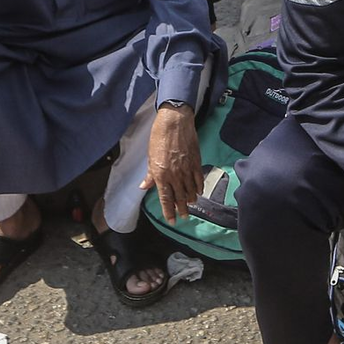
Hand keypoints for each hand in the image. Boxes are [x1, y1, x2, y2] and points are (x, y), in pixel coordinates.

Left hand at [140, 105, 203, 222]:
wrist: (175, 123)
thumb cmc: (159, 137)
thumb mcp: (150, 157)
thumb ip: (149, 174)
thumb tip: (144, 186)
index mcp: (160, 174)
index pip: (165, 198)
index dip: (169, 211)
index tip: (171, 220)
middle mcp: (174, 175)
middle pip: (179, 197)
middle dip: (181, 209)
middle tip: (184, 217)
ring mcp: (186, 169)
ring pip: (190, 190)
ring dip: (190, 199)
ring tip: (191, 206)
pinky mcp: (196, 162)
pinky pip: (198, 179)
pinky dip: (199, 186)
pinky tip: (199, 192)